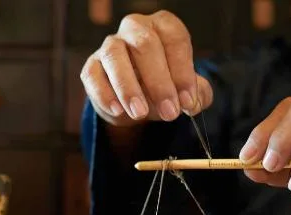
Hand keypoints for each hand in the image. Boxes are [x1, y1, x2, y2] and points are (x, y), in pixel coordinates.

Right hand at [79, 10, 213, 127]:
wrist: (134, 102)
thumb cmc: (163, 87)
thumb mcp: (185, 91)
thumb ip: (198, 94)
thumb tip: (194, 102)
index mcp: (163, 26)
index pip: (174, 39)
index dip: (183, 72)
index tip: (187, 101)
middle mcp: (136, 28)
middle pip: (145, 44)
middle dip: (159, 82)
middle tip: (169, 113)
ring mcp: (110, 45)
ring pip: (114, 55)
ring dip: (128, 87)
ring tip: (140, 113)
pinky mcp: (92, 66)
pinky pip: (93, 75)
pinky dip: (105, 94)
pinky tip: (118, 111)